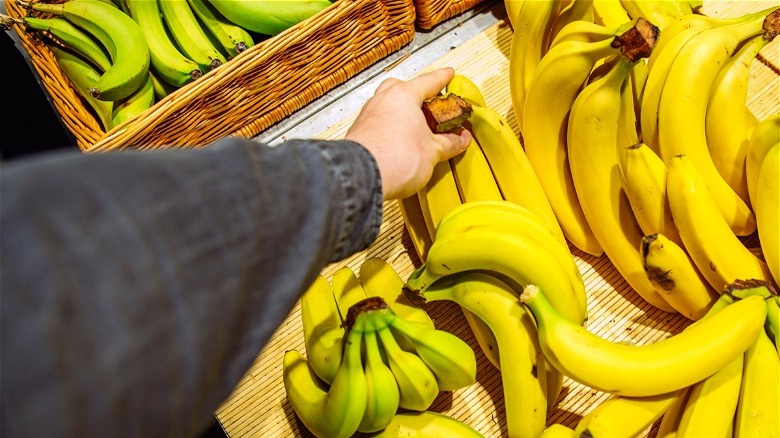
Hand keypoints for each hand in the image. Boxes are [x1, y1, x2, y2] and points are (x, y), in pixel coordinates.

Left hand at [345, 67, 471, 199]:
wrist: (362, 178)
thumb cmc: (393, 158)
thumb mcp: (433, 151)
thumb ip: (449, 143)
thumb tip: (459, 140)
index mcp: (402, 96)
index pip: (428, 80)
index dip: (442, 78)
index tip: (448, 74)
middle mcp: (382, 101)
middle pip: (402, 89)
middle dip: (417, 95)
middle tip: (430, 106)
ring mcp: (367, 117)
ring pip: (388, 106)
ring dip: (402, 114)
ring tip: (416, 128)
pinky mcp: (359, 134)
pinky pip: (378, 124)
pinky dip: (391, 128)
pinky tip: (399, 142)